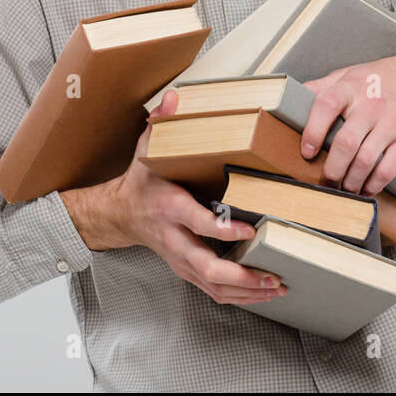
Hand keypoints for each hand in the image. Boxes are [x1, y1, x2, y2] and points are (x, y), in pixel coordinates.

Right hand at [60, 89, 287, 305]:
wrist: (119, 214)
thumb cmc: (141, 180)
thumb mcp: (147, 147)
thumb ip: (163, 123)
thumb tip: (175, 99)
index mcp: (170, 208)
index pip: (197, 222)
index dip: (221, 229)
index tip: (248, 228)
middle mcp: (175, 239)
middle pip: (206, 267)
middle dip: (241, 275)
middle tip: (272, 275)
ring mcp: (180, 259)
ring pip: (212, 285)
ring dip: (246, 291)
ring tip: (276, 287)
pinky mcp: (185, 270)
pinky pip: (212, 290)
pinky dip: (238, 296)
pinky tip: (262, 293)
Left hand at [299, 50, 395, 196]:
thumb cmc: (384, 77)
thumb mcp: (350, 73)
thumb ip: (322, 86)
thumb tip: (292, 100)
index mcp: (351, 87)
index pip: (325, 106)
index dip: (312, 132)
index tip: (307, 152)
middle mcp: (371, 104)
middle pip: (345, 143)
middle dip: (331, 170)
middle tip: (326, 181)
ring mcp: (392, 123)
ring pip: (365, 161)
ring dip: (350, 182)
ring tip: (343, 189)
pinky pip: (388, 169)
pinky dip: (374, 185)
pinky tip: (366, 188)